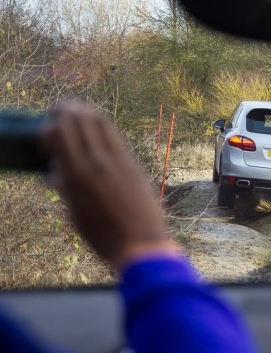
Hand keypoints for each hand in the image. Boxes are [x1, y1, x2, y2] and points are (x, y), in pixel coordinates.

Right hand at [41, 101, 179, 269]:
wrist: (140, 244)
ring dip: (86, 112)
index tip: (47, 130)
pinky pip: (116, 136)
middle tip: (60, 109)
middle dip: (66, 110)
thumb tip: (54, 173)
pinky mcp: (134, 164)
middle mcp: (97, 162)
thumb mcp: (75, 214)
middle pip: (79, 120)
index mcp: (76, 175)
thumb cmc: (104, 236)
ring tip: (78, 112)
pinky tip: (99, 127)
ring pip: (100, 122)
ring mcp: (118, 161)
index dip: (50, 126)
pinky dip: (104, 126)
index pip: (59, 133)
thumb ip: (65, 189)